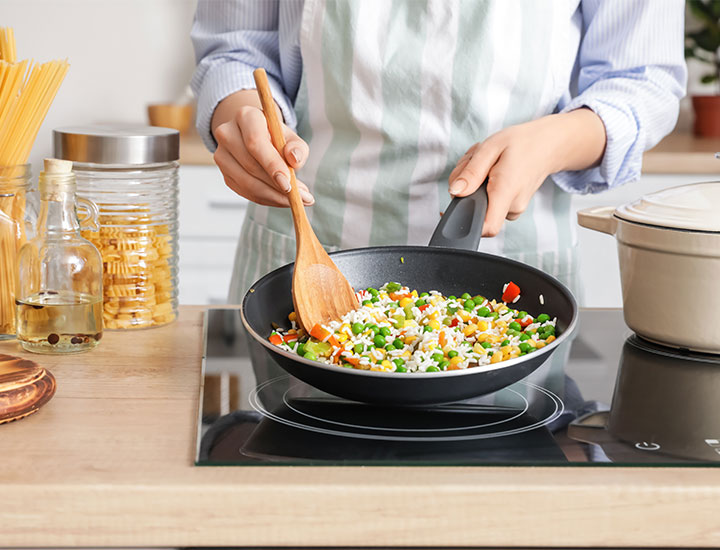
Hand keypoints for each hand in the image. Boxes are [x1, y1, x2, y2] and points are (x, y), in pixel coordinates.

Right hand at [211, 89, 314, 206]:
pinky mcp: (224, 173)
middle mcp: (227, 133)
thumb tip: (294, 160)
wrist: (256, 137)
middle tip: (300, 197)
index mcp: (246, 116)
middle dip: (276, 186)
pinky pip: (244, 192)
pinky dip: (265, 198)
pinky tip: (280, 198)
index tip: (288, 184)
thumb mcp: (291, 137)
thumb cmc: (276, 137)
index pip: (255, 142)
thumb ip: (297, 148)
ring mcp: (222, 155)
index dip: (272, 164)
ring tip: (295, 199)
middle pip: (250, 165)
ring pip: (246, 182)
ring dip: (273, 196)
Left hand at [448, 109, 605, 236]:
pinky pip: (489, 202)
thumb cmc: (522, 143)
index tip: (456, 206)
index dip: (467, 223)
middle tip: (474, 164)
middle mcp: (512, 207)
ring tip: (486, 164)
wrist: (548, 145)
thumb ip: (471, 172)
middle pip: (475, 210)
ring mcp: (514, 210)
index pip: (487, 227)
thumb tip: (455, 192)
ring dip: (474, 184)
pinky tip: (491, 171)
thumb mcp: (491, 148)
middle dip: (466, 188)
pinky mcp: (511, 207)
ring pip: (480, 204)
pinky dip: (483, 187)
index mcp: (506, 192)